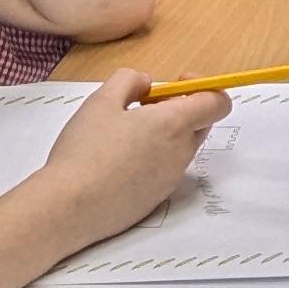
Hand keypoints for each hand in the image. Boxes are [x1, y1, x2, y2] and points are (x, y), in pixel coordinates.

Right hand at [36, 73, 226, 251]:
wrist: (70, 207)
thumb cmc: (85, 150)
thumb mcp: (101, 100)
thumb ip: (129, 80)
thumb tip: (146, 83)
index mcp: (174, 125)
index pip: (218, 103)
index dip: (203, 88)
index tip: (176, 84)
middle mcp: (181, 153)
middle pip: (201, 124)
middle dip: (181, 109)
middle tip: (144, 107)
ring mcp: (171, 179)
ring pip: (181, 147)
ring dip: (164, 135)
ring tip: (124, 134)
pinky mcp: (157, 199)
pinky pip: (165, 171)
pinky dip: (152, 159)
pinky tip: (118, 161)